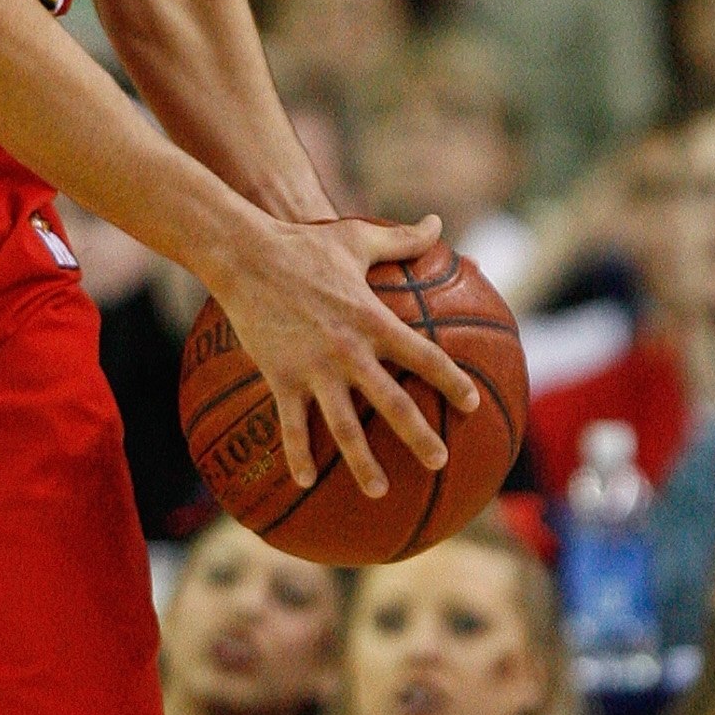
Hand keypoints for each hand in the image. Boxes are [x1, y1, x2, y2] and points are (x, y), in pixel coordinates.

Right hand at [211, 212, 480, 498]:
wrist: (245, 255)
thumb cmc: (303, 243)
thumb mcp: (357, 238)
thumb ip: (402, 241)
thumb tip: (437, 222)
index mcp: (373, 320)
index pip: (423, 355)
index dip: (451, 380)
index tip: (469, 404)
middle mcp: (349, 350)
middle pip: (392, 402)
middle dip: (419, 435)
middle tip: (440, 462)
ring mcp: (313, 368)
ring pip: (344, 425)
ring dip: (363, 461)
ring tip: (380, 492)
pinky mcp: (280, 377)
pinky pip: (291, 424)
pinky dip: (298, 454)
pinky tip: (305, 482)